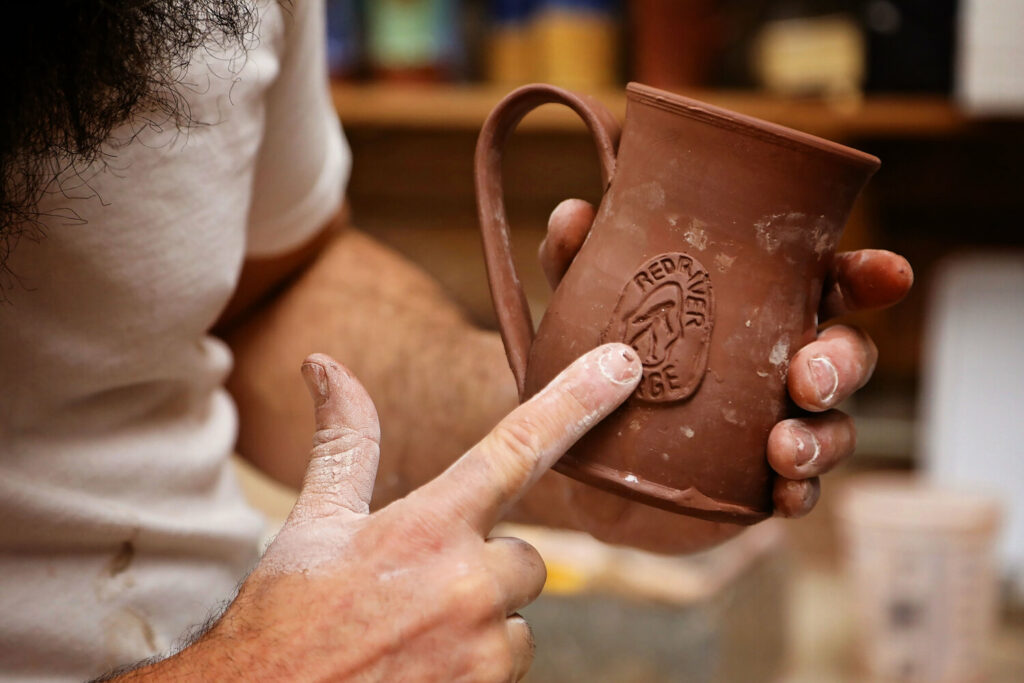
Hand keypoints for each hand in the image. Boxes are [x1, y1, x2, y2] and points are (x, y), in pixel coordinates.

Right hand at [120, 344, 640, 680]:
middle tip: (418, 591)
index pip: (516, 448)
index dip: (575, 401)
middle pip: (525, 560)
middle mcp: (468, 586)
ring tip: (411, 636)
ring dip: (479, 624)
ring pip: (516, 621)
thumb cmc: (283, 623)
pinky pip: (503, 669)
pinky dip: (472, 667)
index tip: (621, 365)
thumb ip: (343, 443)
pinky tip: (419, 667)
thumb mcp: (313, 525)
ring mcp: (481, 652)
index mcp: (429, 528)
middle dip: (486, 569)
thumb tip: (326, 365)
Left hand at [530, 199, 912, 552]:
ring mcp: (778, 425)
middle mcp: (780, 364)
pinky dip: (799, 491)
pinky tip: (782, 494)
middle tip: (808, 376)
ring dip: (821, 437)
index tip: (886, 274)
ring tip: (783, 446)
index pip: (826, 285)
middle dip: (842, 363)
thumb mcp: (585, 308)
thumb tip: (574, 213)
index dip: (865, 277)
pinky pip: (799, 489)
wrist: (586, 458)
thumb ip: (580, 262)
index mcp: (759, 310)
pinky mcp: (761, 483)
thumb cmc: (604, 363)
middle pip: (844, 354)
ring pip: (834, 427)